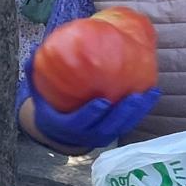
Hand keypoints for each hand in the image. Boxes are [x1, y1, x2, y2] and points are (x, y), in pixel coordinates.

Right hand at [25, 55, 158, 151]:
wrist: (58, 132)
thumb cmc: (49, 107)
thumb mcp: (39, 94)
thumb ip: (35, 75)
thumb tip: (34, 51)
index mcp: (68, 126)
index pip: (82, 122)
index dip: (92, 114)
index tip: (102, 101)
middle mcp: (88, 134)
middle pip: (109, 126)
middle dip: (123, 113)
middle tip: (134, 96)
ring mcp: (103, 135)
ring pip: (124, 126)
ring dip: (138, 111)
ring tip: (150, 92)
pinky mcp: (114, 131)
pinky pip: (130, 122)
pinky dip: (141, 110)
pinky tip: (151, 92)